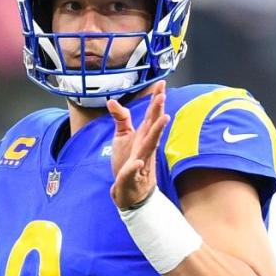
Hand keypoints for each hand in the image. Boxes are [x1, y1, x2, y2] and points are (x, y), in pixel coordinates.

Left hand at [107, 81, 168, 209]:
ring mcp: (141, 161)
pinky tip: (137, 163)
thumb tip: (112, 101)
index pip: (151, 115)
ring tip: (164, 119)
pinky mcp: (132, 177)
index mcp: (143, 136)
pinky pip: (134, 172)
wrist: (129, 191)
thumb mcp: (122, 137)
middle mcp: (145, 147)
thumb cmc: (129, 161)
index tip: (162, 83)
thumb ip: (121, 118)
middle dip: (158, 111)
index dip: (156, 100)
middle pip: (153, 126)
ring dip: (156, 133)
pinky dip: (135, 167)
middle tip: (162, 96)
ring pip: (150, 146)